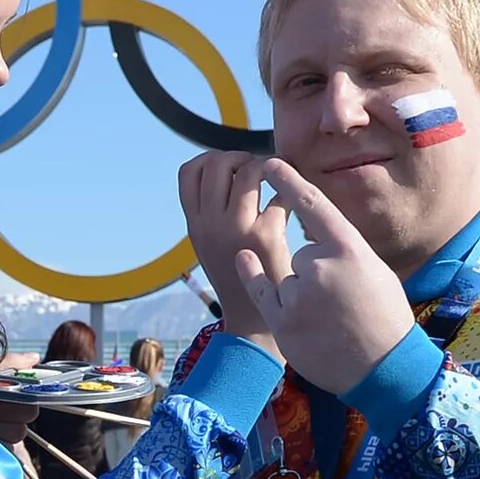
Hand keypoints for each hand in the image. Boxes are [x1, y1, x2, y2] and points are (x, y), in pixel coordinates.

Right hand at [180, 154, 277, 360]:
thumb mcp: (210, 244)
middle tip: (257, 172)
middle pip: (217, 163)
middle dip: (240, 157)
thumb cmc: (237, 277)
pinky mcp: (266, 235)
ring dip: (267, 169)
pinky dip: (289, 193)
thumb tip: (229, 171)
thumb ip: (212, 213)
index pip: (188, 172)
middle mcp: (210, 224)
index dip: (211, 160)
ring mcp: (236, 228)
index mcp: (194, 225)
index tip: (230, 170)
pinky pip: (280, 194)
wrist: (252, 321)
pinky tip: (291, 206)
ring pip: (249, 171)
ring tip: (277, 184)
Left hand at [218, 159, 416, 396]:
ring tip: (327, 318)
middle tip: (340, 299)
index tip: (269, 163)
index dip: (288, 182)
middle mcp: (321, 266)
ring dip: (300, 293)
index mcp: (349, 248)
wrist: (383, 368)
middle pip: (302, 254)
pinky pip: (261, 289)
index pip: (312, 205)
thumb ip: (343, 250)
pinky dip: (255, 277)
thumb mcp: (374, 271)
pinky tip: (246, 261)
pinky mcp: (283, 320)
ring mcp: (299, 294)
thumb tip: (316, 237)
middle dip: (314, 273)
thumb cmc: (385, 318)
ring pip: (287, 277)